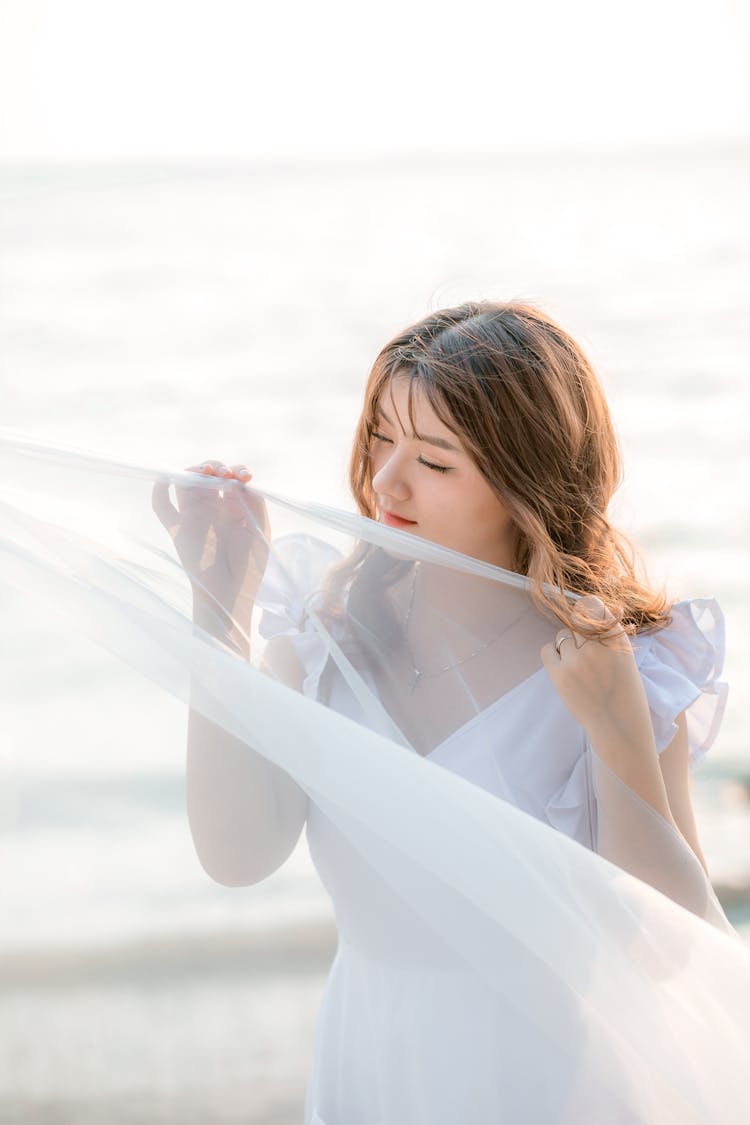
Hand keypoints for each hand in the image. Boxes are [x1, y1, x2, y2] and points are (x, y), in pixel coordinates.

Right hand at [152, 460, 269, 623]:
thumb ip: (255, 504)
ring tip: (209, 471)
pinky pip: (161, 506)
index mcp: (233, 509)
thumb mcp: (260, 531)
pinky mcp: (178, 529)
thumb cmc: (250, 568)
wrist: (232, 595)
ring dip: (194, 470)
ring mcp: (194, 517)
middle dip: (217, 466)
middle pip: (207, 476)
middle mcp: (212, 510)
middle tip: (227, 473)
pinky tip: (166, 477)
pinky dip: (159, 489)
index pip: (230, 479)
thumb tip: (241, 482)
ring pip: (186, 484)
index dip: (237, 471)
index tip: (246, 476)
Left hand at [540, 595, 654, 748]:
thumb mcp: (626, 657)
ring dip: (568, 645)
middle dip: (580, 631)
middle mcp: (596, 647)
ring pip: (562, 636)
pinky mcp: (560, 676)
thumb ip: (608, 636)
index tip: (589, 618)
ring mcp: (576, 662)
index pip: (593, 605)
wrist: (619, 728)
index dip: (588, 610)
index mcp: (618, 640)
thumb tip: (587, 608)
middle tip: (587, 650)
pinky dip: (554, 654)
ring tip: (580, 664)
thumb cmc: (626, 693)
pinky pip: (547, 649)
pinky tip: (565, 665)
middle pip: (576, 620)